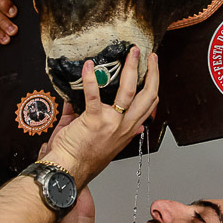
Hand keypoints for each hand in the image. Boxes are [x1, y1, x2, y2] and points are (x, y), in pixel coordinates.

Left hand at [41, 47, 159, 186]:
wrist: (68, 169)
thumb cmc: (81, 158)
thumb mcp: (101, 141)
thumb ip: (102, 123)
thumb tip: (91, 104)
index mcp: (127, 129)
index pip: (149, 105)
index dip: (154, 85)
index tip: (153, 71)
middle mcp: (124, 126)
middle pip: (148, 95)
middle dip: (152, 72)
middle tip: (148, 56)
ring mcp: (111, 123)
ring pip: (129, 90)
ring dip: (131, 68)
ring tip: (131, 53)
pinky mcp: (94, 120)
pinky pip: (94, 95)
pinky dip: (91, 78)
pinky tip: (89, 66)